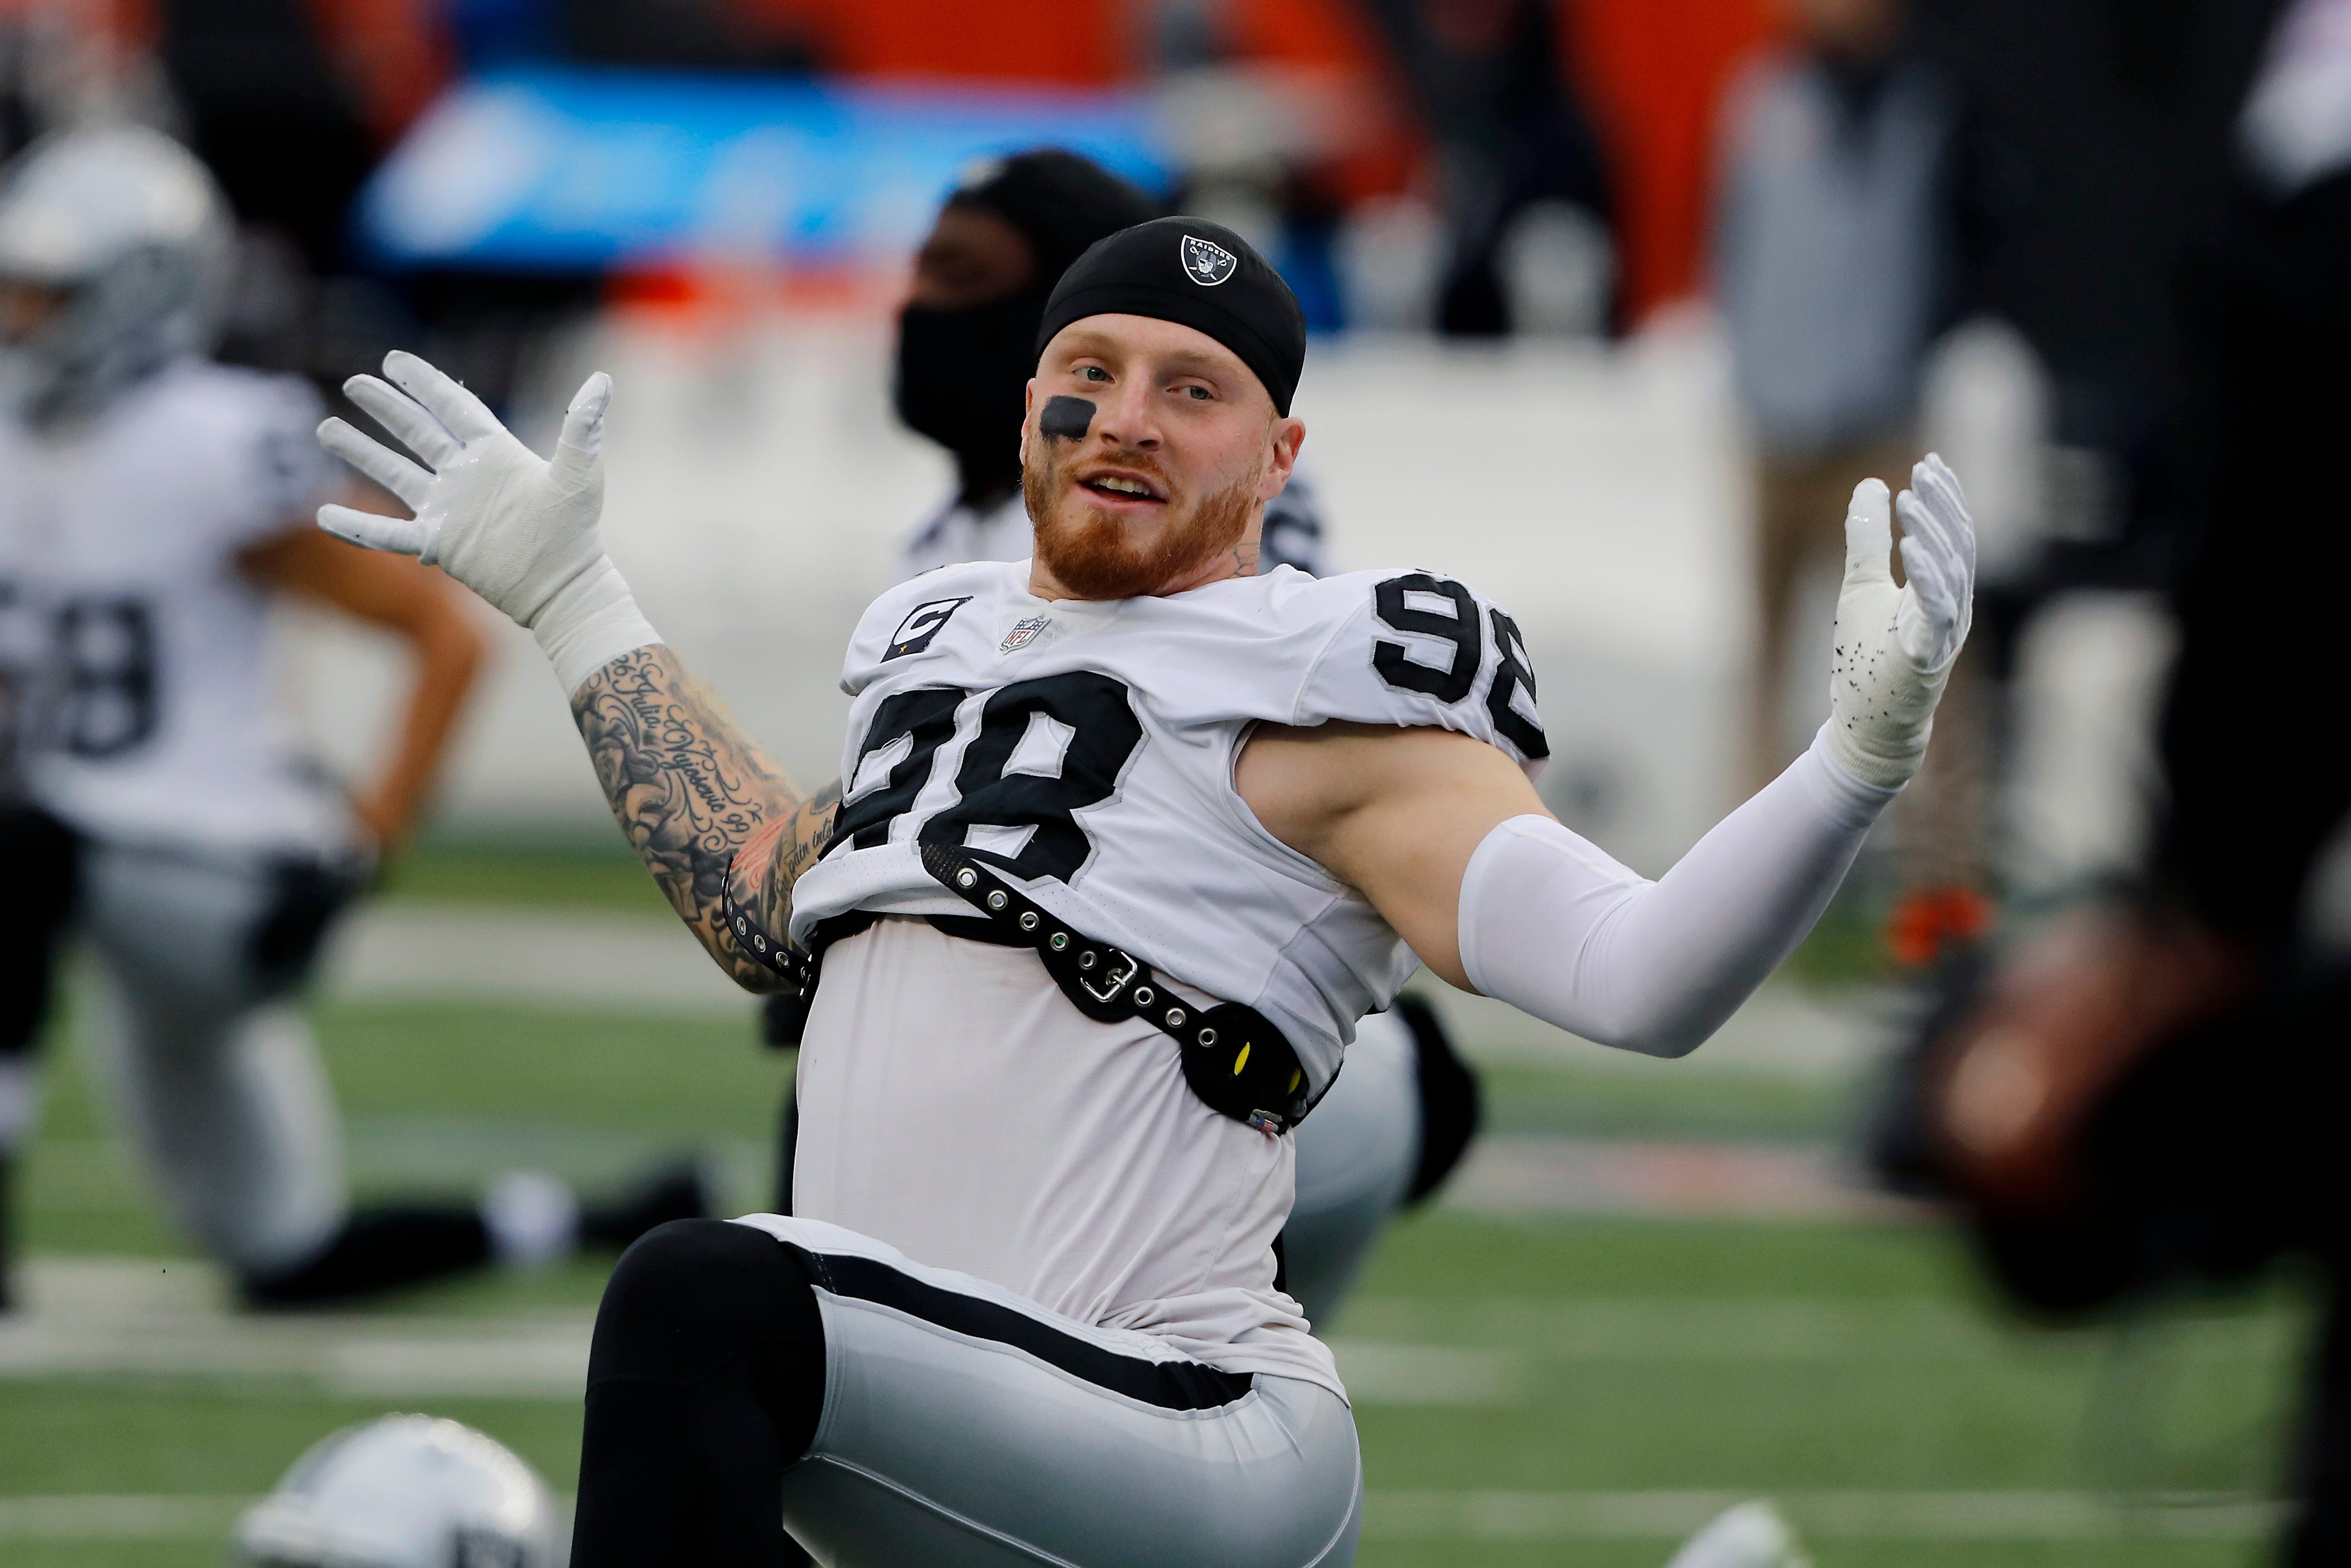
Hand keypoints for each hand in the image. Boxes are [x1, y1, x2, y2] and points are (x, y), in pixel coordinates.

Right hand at [316, 352, 654, 691]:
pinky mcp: (440, 544)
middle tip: (354, 383)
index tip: (394, 360)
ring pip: (395, 473)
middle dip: (386, 407)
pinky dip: (357, 526)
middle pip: (417, 432)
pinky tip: (324, 514)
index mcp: (495, 454)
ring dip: (362, 453)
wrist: (565, 588)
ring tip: (327, 428)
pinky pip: (389, 533)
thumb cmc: (576, 532)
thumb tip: (601, 380)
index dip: (424, 383)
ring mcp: (450, 509)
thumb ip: (581, 428)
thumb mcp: (579, 476)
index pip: (453, 408)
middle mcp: (467, 477)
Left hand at [1824, 454, 1975, 788]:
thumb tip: (1871, 485)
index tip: (1930, 462)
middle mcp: (1954, 606)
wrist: (1868, 724)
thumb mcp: (1861, 585)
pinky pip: (1937, 609)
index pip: (1954, 533)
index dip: (1946, 497)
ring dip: (1933, 532)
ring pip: (1952, 572)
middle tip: (1923, 471)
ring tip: (1910, 499)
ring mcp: (1947, 632)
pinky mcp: (1930, 655)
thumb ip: (1867, 539)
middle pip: (1960, 545)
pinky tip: (1911, 547)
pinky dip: (1927, 576)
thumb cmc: (1867, 656)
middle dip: (1943, 504)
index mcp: (1943, 588)